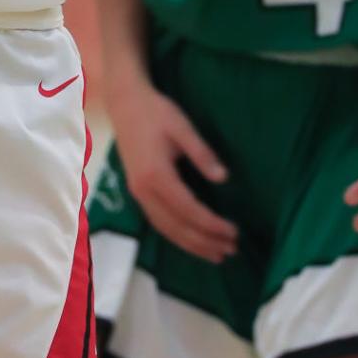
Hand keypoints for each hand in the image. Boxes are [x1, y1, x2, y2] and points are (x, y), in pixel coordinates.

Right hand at [110, 80, 237, 262]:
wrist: (124, 104)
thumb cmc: (156, 112)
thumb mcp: (182, 126)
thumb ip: (202, 153)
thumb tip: (223, 178)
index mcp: (156, 174)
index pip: (188, 210)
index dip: (211, 225)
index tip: (233, 232)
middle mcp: (144, 190)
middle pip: (176, 227)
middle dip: (204, 242)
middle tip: (231, 250)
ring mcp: (138, 193)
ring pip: (166, 229)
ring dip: (191, 244)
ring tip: (216, 253)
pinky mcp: (137, 192)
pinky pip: (158, 222)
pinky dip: (177, 236)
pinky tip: (192, 240)